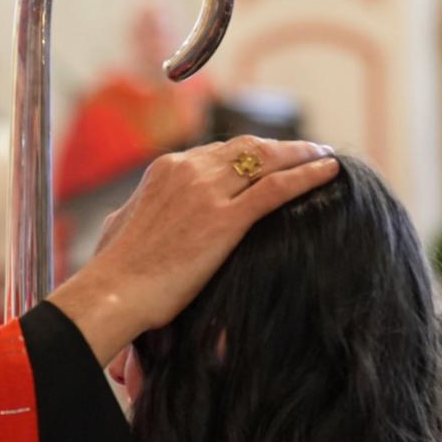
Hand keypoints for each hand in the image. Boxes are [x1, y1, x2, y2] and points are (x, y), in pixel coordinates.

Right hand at [46, 137, 339, 362]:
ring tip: (325, 156)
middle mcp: (188, 170)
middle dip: (280, 148)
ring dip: (301, 154)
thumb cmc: (114, 272)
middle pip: (247, 148)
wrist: (112, 294)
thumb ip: (139, 211)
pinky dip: (307, 175)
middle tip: (309, 150)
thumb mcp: (121, 226)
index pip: (218, 151)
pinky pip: (276, 188)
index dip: (250, 153)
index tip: (270, 158)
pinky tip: (329, 172)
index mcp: (165, 169)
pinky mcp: (225, 220)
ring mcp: (207, 192)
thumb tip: (135, 213)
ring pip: (266, 160)